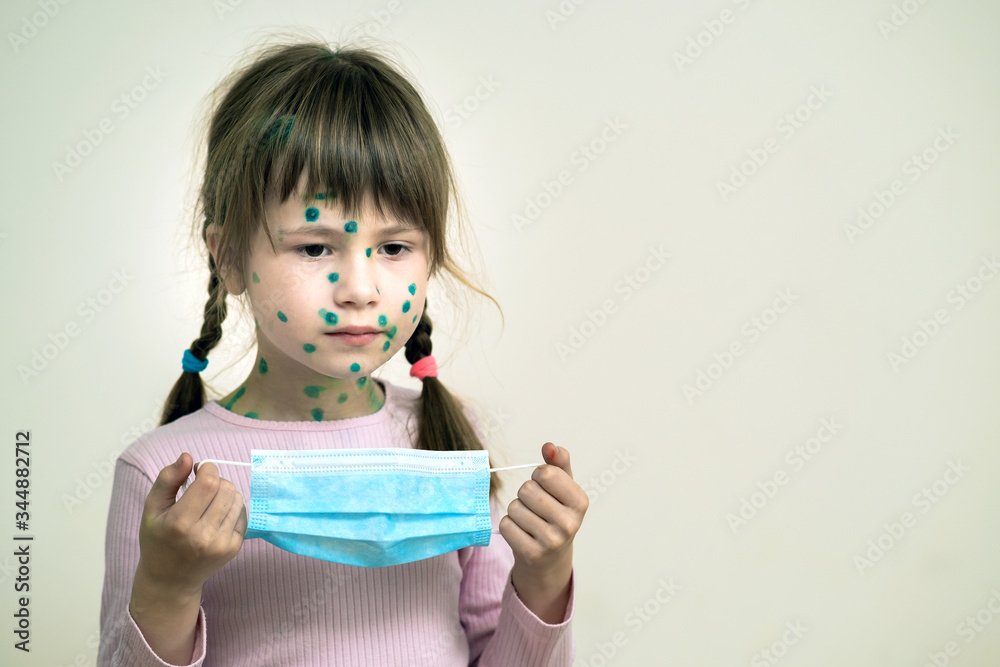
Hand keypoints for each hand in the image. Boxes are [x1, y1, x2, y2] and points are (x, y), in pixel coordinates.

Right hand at [134, 453, 246, 596]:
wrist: (170, 581)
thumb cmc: (158, 541)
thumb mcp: (152, 509)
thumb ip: (168, 479)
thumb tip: (188, 456)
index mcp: (179, 524)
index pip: (208, 483)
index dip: (208, 469)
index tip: (200, 470)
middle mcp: (203, 536)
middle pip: (226, 488)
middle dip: (215, 481)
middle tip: (202, 489)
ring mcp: (221, 544)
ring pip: (237, 499)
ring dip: (224, 494)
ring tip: (208, 503)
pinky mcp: (234, 548)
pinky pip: (242, 514)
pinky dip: (231, 508)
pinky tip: (216, 516)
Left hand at [499, 442, 588, 622]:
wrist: (551, 558)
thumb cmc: (555, 515)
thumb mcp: (563, 488)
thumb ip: (558, 464)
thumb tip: (550, 446)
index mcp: (580, 502)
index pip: (545, 473)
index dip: (538, 475)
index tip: (544, 486)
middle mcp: (570, 523)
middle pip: (527, 490)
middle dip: (525, 494)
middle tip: (535, 507)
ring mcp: (552, 541)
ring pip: (514, 507)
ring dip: (516, 511)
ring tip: (529, 521)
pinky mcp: (533, 554)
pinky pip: (506, 525)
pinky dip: (509, 526)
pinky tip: (522, 533)